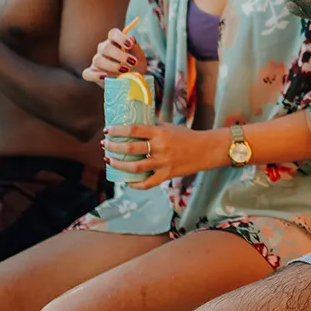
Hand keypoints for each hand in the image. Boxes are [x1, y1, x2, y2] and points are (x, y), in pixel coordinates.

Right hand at [82, 28, 142, 84]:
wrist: (133, 82)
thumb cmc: (135, 66)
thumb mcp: (139, 57)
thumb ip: (136, 48)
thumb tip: (131, 38)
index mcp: (115, 41)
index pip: (113, 33)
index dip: (120, 38)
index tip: (130, 45)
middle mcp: (104, 49)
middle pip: (106, 47)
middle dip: (119, 55)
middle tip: (132, 62)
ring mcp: (97, 61)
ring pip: (98, 60)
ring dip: (112, 66)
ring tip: (124, 71)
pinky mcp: (92, 73)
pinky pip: (88, 73)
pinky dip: (95, 76)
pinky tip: (106, 77)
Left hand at [103, 123, 221, 189]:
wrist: (206, 150)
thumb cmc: (187, 136)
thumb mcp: (169, 126)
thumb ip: (153, 126)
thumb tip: (134, 126)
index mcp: (160, 132)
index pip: (133, 130)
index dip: (118, 130)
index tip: (108, 131)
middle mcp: (160, 148)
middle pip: (130, 149)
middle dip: (114, 147)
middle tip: (105, 145)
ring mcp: (163, 163)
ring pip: (135, 167)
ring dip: (118, 164)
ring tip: (109, 160)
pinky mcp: (167, 175)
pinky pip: (148, 183)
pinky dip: (135, 184)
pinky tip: (126, 181)